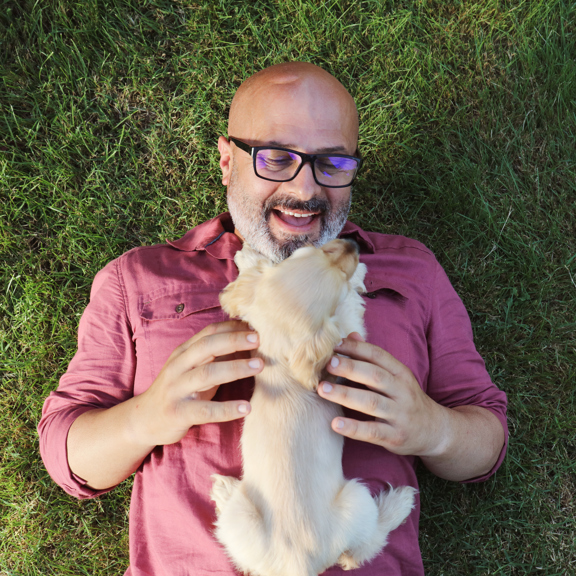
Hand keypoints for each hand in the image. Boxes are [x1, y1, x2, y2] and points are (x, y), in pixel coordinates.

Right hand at [131, 320, 262, 447]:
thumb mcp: (193, 368)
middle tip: (259, 340)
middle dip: (234, 340)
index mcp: (183, 352)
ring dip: (235, 368)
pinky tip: (247, 407)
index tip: (255, 326)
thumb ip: (215, 355)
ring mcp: (176, 389)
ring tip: (259, 366)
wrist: (145, 419)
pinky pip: (205, 410)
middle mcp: (178, 366)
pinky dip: (227, 409)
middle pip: (207, 347)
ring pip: (206, 374)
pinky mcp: (178, 413)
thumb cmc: (179, 390)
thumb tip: (248, 339)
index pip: (208, 333)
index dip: (232, 327)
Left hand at [317, 333, 447, 457]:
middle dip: (350, 368)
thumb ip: (373, 358)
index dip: (356, 348)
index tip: (334, 344)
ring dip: (345, 395)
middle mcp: (402, 392)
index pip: (378, 356)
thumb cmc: (406, 399)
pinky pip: (373, 432)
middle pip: (375, 376)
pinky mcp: (395, 437)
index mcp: (401, 373)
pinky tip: (335, 423)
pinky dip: (353, 428)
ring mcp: (400, 415)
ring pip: (371, 402)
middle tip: (327, 364)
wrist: (435, 431)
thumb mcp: (396, 376)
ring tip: (323, 389)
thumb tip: (350, 335)